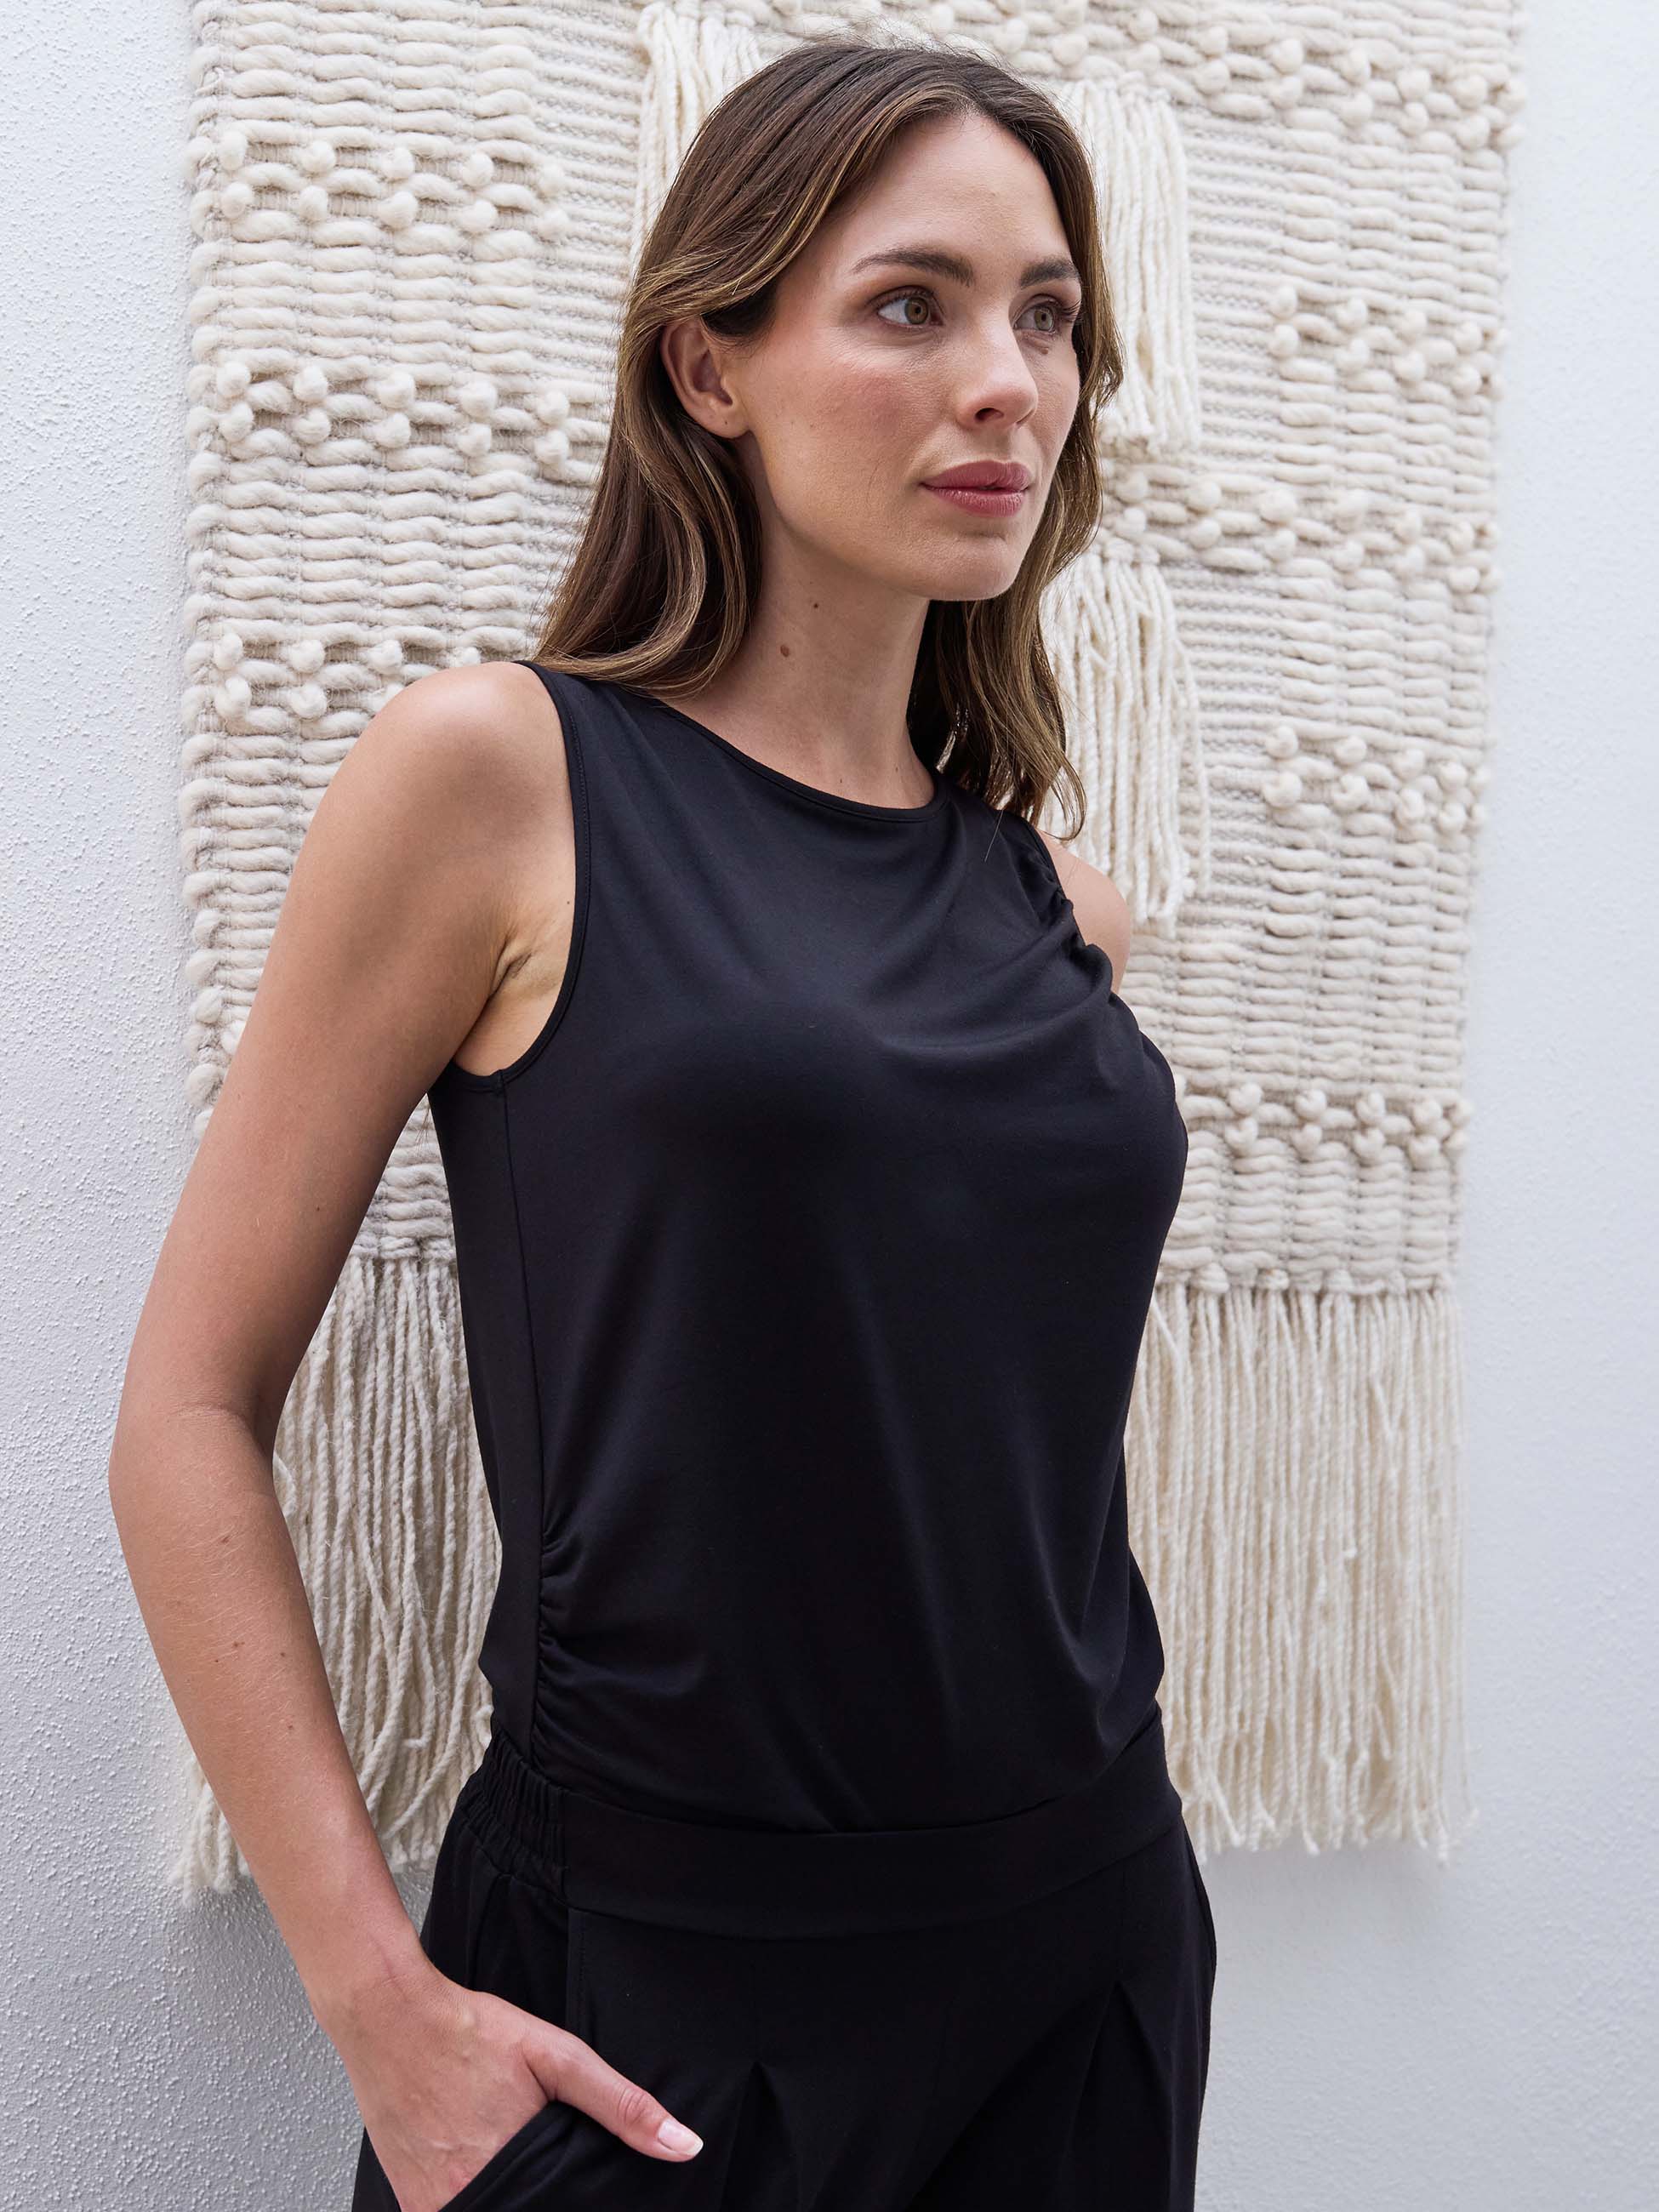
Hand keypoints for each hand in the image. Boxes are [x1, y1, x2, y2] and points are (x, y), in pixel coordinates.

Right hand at [331, 1952, 703, 2210]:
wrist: (389, 2017)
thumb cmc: (470, 2030)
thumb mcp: (558, 2057)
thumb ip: (622, 2105)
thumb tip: (683, 2145)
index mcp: (516, 2173)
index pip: (567, 2210)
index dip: (582, 2201)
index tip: (578, 2179)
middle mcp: (472, 2198)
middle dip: (550, 2197)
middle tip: (545, 2155)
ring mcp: (436, 2206)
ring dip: (516, 2197)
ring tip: (510, 2150)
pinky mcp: (412, 2203)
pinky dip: (479, 2198)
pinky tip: (482, 2160)